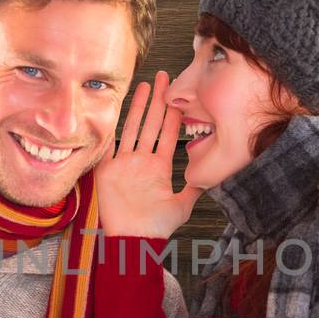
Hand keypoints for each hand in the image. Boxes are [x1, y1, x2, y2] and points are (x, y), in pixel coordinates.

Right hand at [94, 71, 203, 238]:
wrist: (133, 239)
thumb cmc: (157, 227)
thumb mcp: (182, 205)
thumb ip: (194, 188)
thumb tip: (210, 176)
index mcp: (160, 167)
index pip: (167, 134)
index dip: (172, 114)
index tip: (177, 95)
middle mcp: (142, 161)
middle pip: (151, 124)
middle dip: (158, 100)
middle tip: (163, 77)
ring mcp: (124, 163)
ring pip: (133, 128)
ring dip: (138, 107)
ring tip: (145, 85)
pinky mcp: (107, 170)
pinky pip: (109, 144)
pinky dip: (111, 127)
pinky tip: (114, 108)